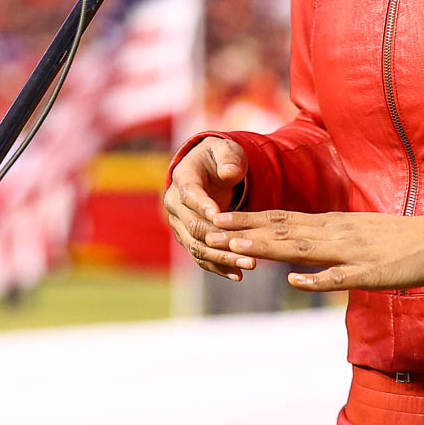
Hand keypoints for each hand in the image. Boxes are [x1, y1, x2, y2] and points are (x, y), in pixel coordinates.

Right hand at [162, 137, 252, 280]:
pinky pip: (201, 257)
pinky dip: (219, 267)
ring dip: (222, 258)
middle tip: (246, 249)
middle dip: (219, 239)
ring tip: (248, 265)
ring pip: (197, 246)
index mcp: (182, 178)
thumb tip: (229, 173)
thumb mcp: (226, 150)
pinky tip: (238, 275)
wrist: (209, 169)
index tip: (220, 217)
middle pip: (193, 226)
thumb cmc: (220, 156)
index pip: (190, 195)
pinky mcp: (189, 239)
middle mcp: (175, 204)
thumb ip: (229, 159)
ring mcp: (180, 224)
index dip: (204, 206)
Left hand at [203, 204, 423, 292]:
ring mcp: (353, 251)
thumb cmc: (403, 241)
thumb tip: (297, 260)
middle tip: (209, 228)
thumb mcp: (359, 238)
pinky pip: (341, 276)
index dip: (248, 220)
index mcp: (333, 225)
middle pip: (283, 229)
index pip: (282, 219)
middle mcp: (336, 232)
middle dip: (245, 230)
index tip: (217, 219)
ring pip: (303, 248)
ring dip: (268, 248)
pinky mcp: (372, 271)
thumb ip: (329, 246)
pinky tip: (296, 281)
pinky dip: (317, 278)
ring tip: (237, 247)